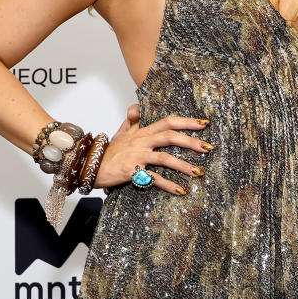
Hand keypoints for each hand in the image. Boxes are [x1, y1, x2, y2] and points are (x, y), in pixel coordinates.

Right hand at [94, 105, 212, 194]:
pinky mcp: (132, 171)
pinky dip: (168, 185)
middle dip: (191, 141)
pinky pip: (153, 178)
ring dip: (183, 165)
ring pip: (164, 158)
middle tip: (208, 147)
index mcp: (142, 131)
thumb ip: (132, 121)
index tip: (203, 124)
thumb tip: (136, 107)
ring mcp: (136, 156)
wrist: (89, 166)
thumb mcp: (121, 133)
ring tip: (199, 172)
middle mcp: (141, 141)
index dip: (186, 121)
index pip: (167, 121)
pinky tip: (181, 190)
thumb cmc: (108, 151)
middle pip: (169, 136)